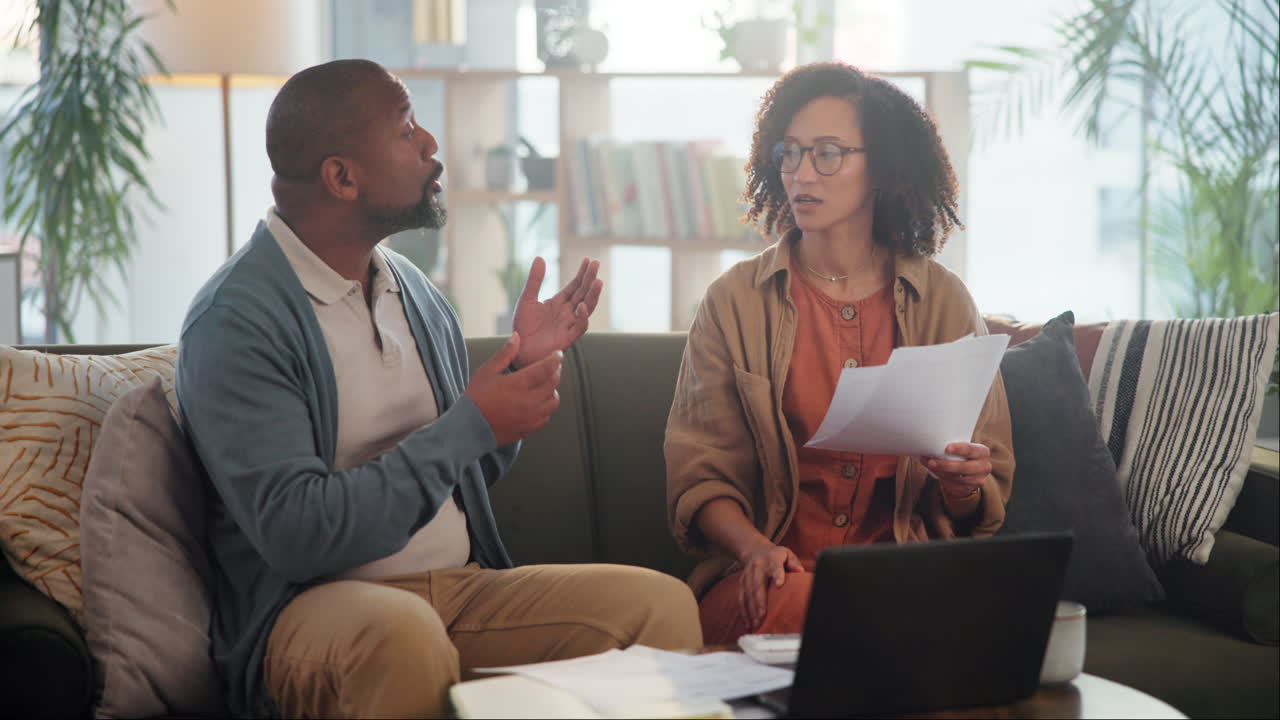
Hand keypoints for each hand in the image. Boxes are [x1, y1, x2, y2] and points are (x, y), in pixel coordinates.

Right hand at [464, 332, 561, 446]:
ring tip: (544, 385)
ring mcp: (531, 417)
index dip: (555, 359)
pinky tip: (537, 402)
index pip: (546, 369)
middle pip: (553, 384)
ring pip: (553, 401)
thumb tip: (516, 337)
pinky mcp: (529, 428)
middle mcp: (529, 401)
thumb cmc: (476, 397)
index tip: (558, 354)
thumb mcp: (487, 371)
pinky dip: (545, 407)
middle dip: (555, 372)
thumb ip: (505, 354)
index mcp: (518, 384)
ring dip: (552, 391)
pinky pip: (546, 416)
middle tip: (552, 366)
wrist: (469, 428)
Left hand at [511, 257, 602, 368]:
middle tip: (596, 263)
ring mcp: (569, 324)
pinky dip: (582, 316)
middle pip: (583, 293)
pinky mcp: (568, 337)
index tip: (587, 260)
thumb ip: (535, 280)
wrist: (518, 349)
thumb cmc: (523, 327)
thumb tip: (540, 257)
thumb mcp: (527, 299)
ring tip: (598, 282)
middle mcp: (567, 312)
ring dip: (593, 295)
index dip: (582, 273)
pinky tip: (582, 305)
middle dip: (590, 279)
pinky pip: (580, 326)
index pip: (575, 286)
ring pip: (587, 308)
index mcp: (559, 303)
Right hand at [738, 544, 803, 630]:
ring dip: (751, 610)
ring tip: (756, 624)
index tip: (780, 584)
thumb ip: (794, 562)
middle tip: (762, 616)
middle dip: (759, 601)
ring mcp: (747, 575)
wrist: (755, 550)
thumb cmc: (776, 556)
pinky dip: (744, 612)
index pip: (775, 567)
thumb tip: (800, 571)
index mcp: (771, 559)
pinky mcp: (742, 583)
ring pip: (748, 594)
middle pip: (758, 585)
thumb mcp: (787, 554)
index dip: (777, 575)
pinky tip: (748, 623)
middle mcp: (757, 567)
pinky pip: (742, 598)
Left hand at [920, 442, 991, 500]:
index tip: (946, 448)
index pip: (971, 450)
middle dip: (945, 465)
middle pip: (963, 467)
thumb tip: (931, 442)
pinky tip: (934, 472)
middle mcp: (984, 466)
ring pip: (957, 477)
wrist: (968, 472)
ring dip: (940, 472)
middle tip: (931, 462)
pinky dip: (942, 478)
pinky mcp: (969, 488)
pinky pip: (953, 485)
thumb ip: (953, 446)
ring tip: (929, 465)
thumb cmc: (962, 455)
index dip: (959, 449)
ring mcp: (978, 479)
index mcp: (982, 452)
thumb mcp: (962, 449)